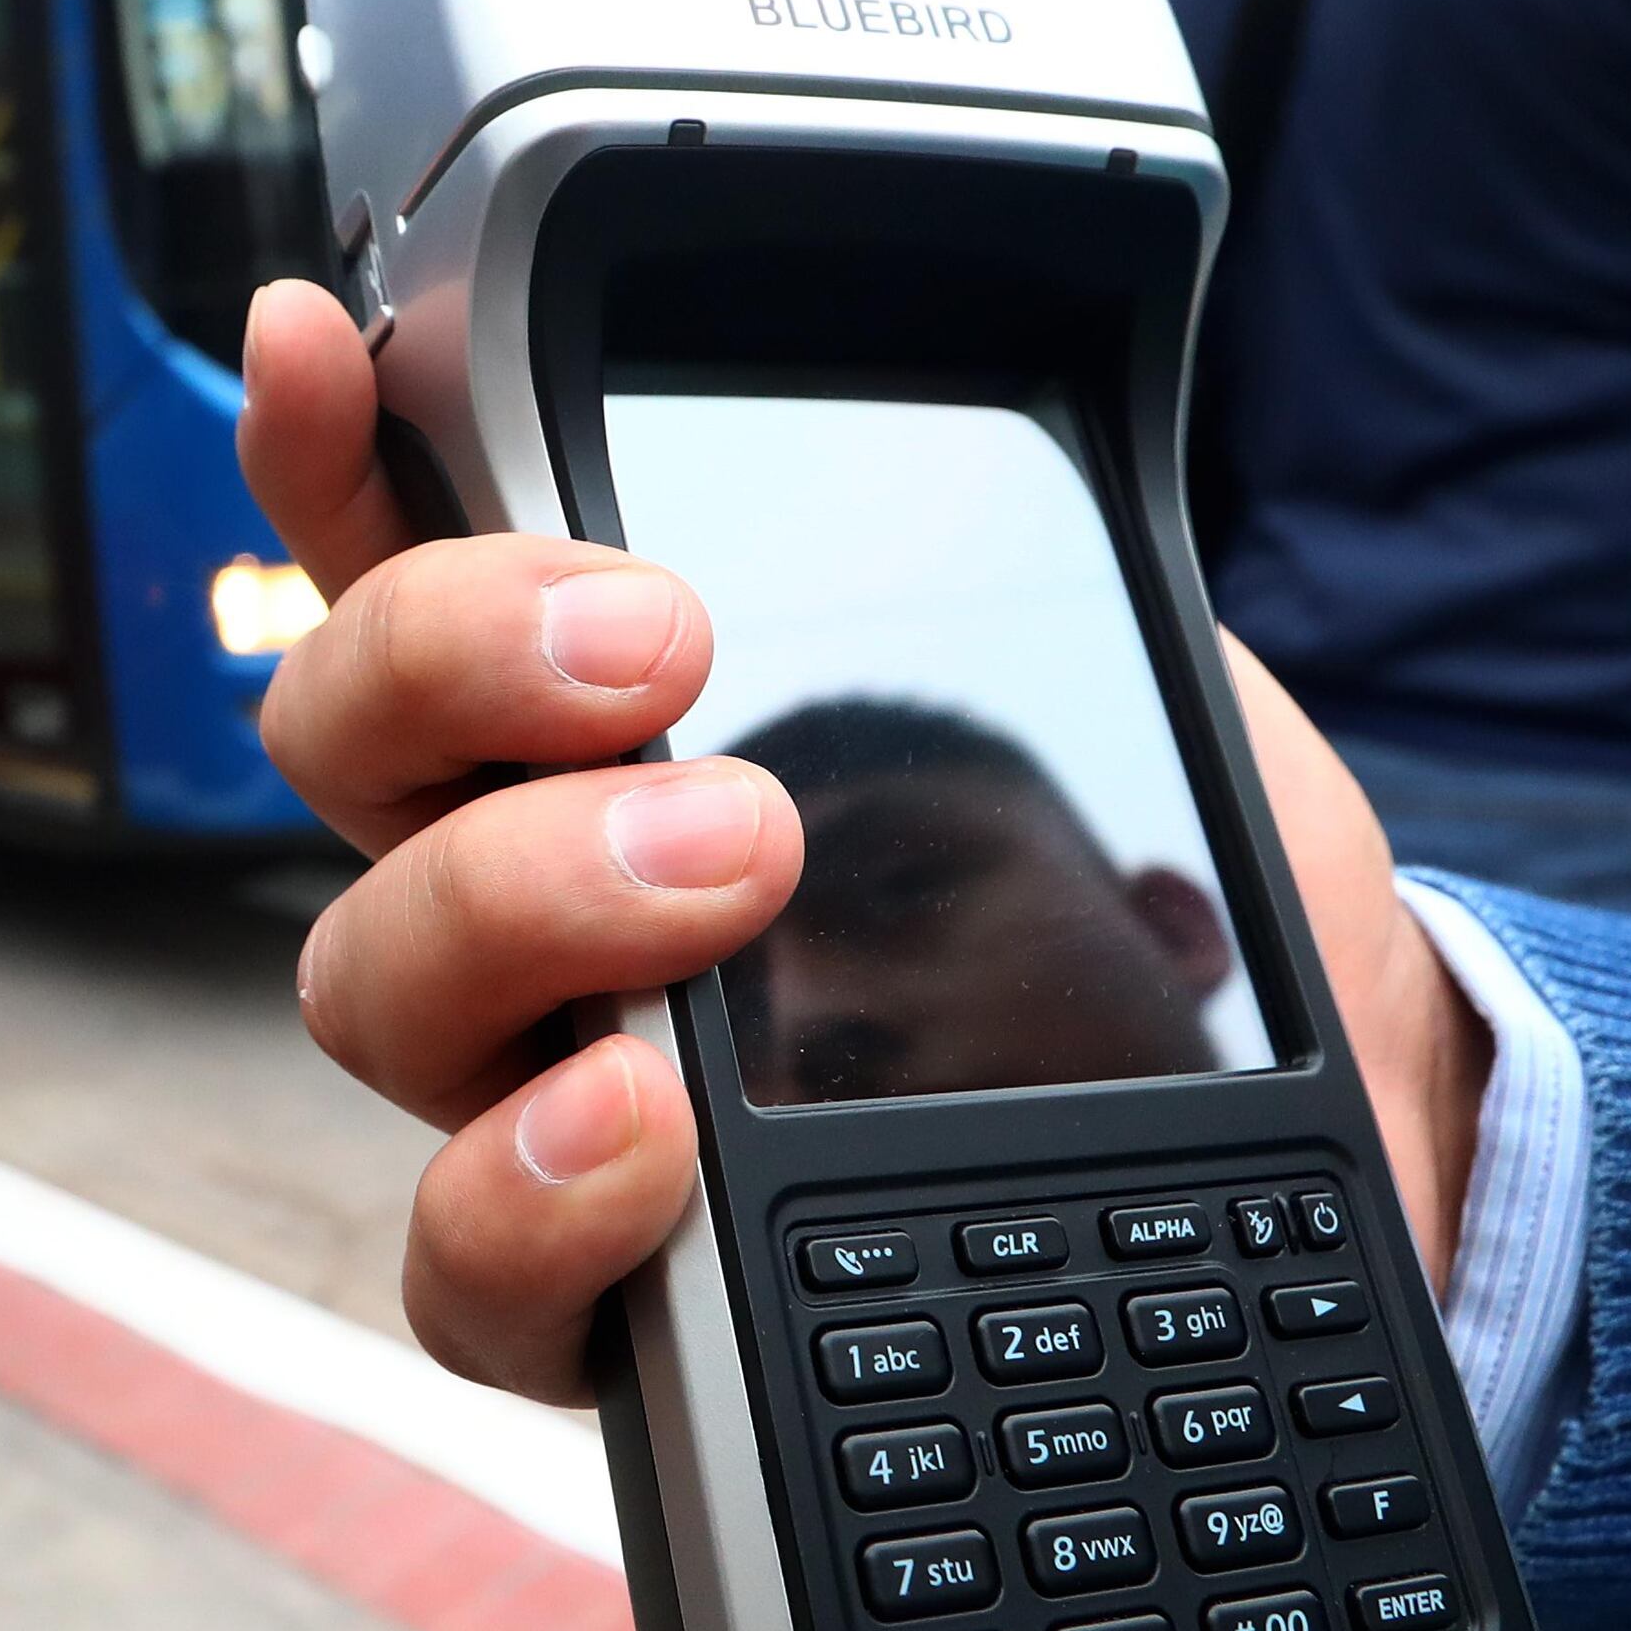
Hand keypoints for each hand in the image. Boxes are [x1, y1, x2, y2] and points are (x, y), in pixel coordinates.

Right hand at [235, 279, 1483, 1407]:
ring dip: (511, 897)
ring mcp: (542, 1089)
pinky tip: (643, 1136)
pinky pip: (467, 1272)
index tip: (312, 338)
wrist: (1318, 1143)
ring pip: (369, 986)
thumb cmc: (1159, 910)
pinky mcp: (606, 1292)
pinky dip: (521, 1188)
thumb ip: (1008, 567)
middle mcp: (531, 897)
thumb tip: (989, 470)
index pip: (409, 566)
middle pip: (341, 754)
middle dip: (453, 658)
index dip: (325, 452)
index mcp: (606, 729)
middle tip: (658, 651)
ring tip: (722, 867)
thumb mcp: (1118, 684)